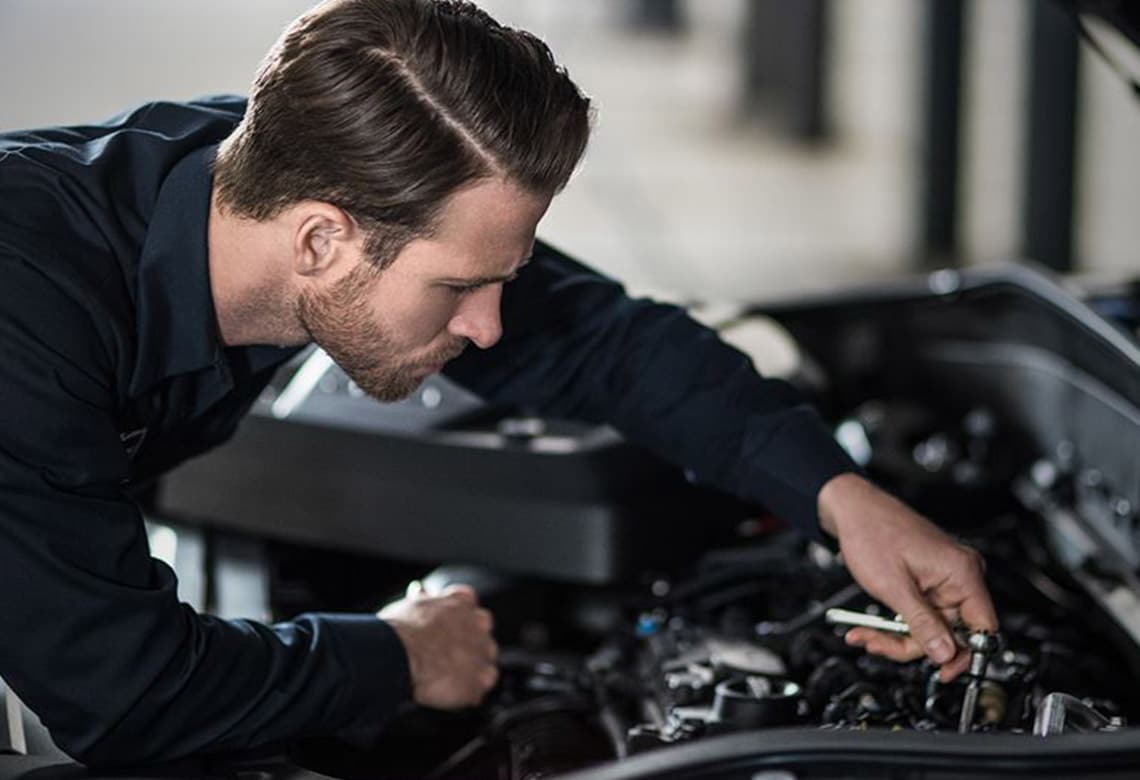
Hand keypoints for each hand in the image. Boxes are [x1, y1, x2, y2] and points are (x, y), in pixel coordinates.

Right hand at [378, 584, 498, 708]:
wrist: (398, 656)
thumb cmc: (399, 631)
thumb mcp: (409, 606)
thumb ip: (422, 600)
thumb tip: (420, 593)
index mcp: (460, 602)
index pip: (469, 601)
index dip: (458, 614)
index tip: (447, 623)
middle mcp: (477, 623)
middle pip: (483, 628)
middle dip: (470, 638)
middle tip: (448, 651)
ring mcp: (481, 651)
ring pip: (487, 656)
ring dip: (474, 663)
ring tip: (448, 674)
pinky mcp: (479, 678)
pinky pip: (485, 682)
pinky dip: (473, 687)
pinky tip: (454, 691)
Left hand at [818, 473, 997, 680]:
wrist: (852, 509)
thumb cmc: (872, 532)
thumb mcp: (894, 587)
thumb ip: (922, 624)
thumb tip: (946, 654)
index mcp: (962, 573)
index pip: (983, 628)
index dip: (965, 654)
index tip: (943, 671)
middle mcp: (960, 575)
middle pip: (952, 633)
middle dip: (913, 644)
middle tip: (881, 645)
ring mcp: (944, 579)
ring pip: (932, 627)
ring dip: (898, 637)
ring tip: (868, 636)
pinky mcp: (929, 582)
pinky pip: (921, 614)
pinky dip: (897, 625)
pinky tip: (873, 628)